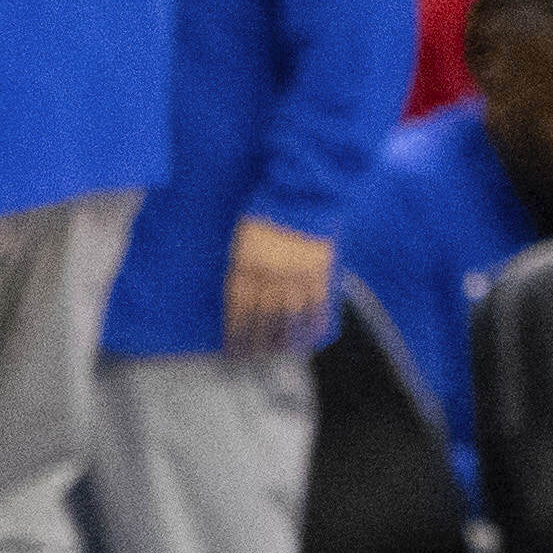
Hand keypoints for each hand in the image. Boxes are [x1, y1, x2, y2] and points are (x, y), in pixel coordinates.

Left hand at [220, 216, 335, 353]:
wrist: (302, 191)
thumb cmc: (266, 206)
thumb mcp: (243, 235)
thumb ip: (243, 263)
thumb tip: (242, 288)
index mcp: (247, 266)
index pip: (238, 310)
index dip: (236, 333)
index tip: (233, 352)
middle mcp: (271, 277)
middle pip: (263, 319)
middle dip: (258, 343)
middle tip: (255, 361)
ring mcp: (297, 276)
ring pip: (290, 317)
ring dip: (284, 339)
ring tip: (280, 354)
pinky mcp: (320, 271)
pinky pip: (318, 304)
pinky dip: (314, 323)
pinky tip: (311, 338)